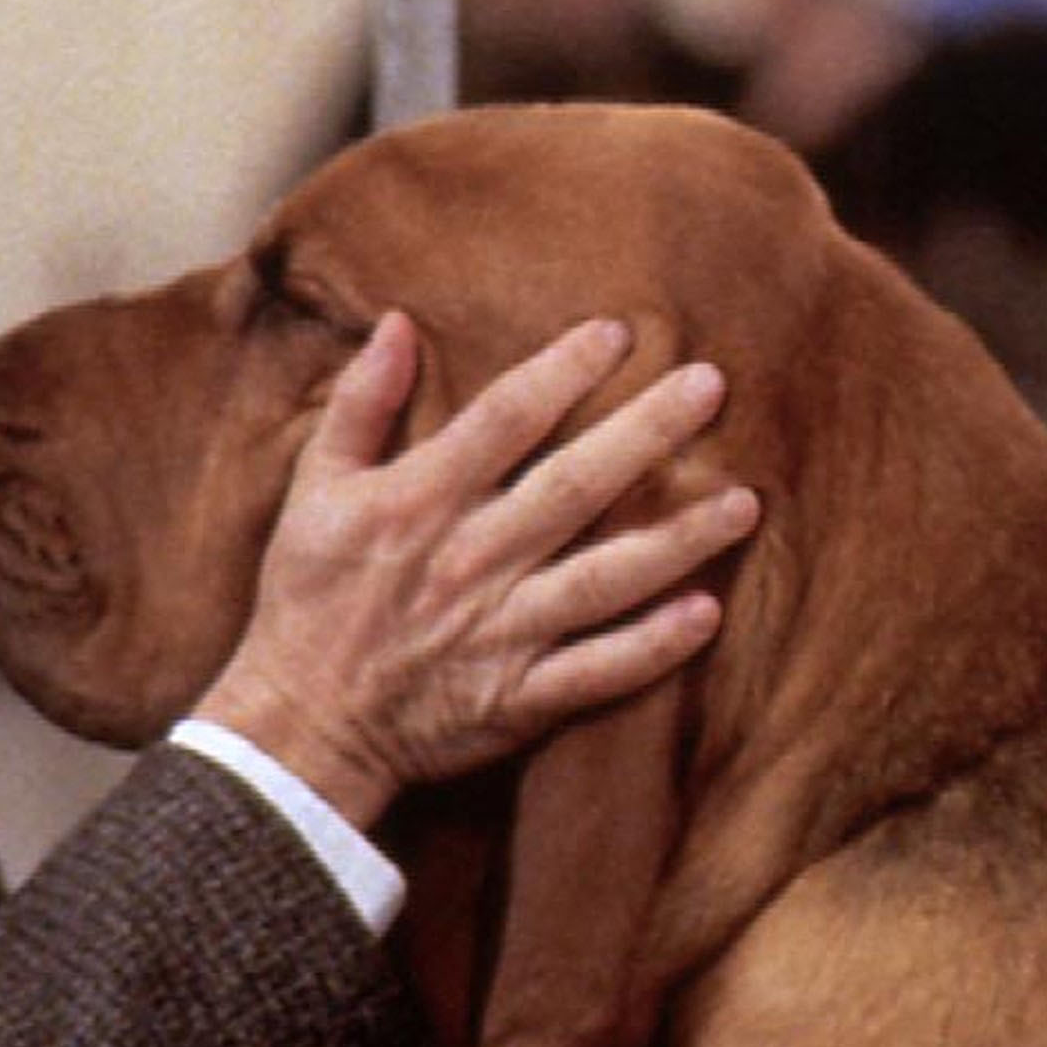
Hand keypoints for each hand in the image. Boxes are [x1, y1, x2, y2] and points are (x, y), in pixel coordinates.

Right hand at [196, 313, 756, 829]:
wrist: (301, 724)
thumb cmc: (308, 600)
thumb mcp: (314, 490)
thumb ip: (359, 404)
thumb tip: (396, 322)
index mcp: (420, 501)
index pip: (505, 418)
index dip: (564, 370)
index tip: (620, 331)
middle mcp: (471, 559)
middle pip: (575, 485)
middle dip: (647, 432)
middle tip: (714, 384)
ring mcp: (501, 632)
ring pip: (605, 577)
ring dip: (678, 540)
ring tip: (745, 502)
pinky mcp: (519, 697)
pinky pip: (598, 671)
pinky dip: (652, 647)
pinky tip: (707, 613)